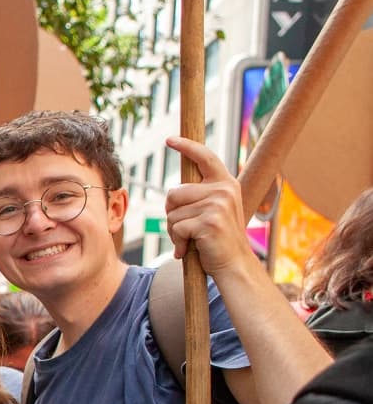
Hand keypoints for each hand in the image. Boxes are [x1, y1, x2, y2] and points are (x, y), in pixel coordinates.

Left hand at [163, 137, 254, 277]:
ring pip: (172, 213)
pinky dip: (177, 242)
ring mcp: (217, 205)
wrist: (233, 264)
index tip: (170, 139)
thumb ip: (199, 196)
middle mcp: (223, 190)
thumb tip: (173, 191)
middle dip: (171, 213)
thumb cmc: (217, 239)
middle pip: (173, 192)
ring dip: (174, 230)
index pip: (204, 157)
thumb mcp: (213, 210)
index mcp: (225, 183)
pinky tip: (189, 248)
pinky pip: (176, 228)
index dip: (186, 146)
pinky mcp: (209, 222)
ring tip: (190, 239)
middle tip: (185, 228)